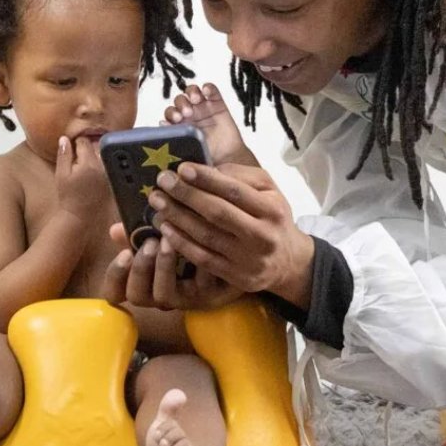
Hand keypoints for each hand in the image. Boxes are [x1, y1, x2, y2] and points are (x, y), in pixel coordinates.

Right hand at [55, 135, 107, 220]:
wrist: (80, 216)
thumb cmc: (68, 196)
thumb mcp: (61, 175)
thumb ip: (63, 155)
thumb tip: (64, 138)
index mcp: (88, 163)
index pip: (84, 142)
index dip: (77, 143)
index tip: (73, 147)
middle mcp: (102, 166)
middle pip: (96, 147)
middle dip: (88, 148)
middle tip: (79, 156)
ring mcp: (109, 174)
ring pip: (103, 156)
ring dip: (96, 156)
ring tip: (86, 165)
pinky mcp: (112, 181)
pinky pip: (108, 166)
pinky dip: (102, 165)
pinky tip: (93, 174)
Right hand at [103, 228, 248, 311]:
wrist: (237, 254)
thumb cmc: (192, 242)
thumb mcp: (163, 235)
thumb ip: (140, 233)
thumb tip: (115, 230)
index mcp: (145, 281)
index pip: (114, 291)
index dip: (115, 275)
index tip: (123, 251)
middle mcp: (162, 295)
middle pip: (137, 295)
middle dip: (140, 268)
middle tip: (151, 242)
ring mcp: (186, 298)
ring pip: (164, 295)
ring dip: (163, 268)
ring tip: (169, 241)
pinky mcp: (211, 296)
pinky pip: (200, 284)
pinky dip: (199, 264)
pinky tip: (203, 242)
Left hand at [106, 161, 314, 311]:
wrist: (288, 262)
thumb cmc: (272, 217)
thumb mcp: (268, 190)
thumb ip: (241, 176)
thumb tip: (206, 168)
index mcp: (272, 210)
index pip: (235, 191)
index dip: (206, 179)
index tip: (181, 168)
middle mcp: (262, 236)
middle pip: (217, 213)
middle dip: (186, 195)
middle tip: (162, 181)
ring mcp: (248, 259)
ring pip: (206, 236)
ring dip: (177, 217)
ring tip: (157, 201)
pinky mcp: (235, 276)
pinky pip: (202, 258)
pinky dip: (180, 242)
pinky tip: (165, 227)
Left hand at [163, 83, 257, 166]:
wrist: (227, 160)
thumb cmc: (206, 157)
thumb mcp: (188, 152)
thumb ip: (176, 141)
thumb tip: (162, 129)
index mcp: (179, 125)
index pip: (169, 114)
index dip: (170, 115)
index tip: (174, 121)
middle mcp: (189, 114)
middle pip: (179, 101)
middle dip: (180, 104)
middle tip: (186, 113)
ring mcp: (202, 107)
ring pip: (192, 92)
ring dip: (191, 93)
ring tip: (195, 100)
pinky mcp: (217, 103)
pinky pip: (211, 90)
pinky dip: (208, 88)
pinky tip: (206, 91)